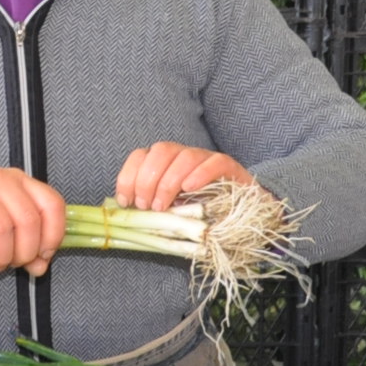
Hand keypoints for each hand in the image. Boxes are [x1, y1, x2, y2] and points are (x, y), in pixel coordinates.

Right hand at [0, 167, 66, 275]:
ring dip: (3, 255)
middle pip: (28, 220)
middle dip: (25, 252)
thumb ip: (29, 246)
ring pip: (2, 227)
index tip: (42, 256)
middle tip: (13, 264)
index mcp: (21, 181)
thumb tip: (40, 267)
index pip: (52, 204)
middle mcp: (1, 177)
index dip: (53, 235)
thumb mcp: (7, 231)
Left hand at [115, 142, 253, 211]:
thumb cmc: (198, 212)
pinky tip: (190, 189)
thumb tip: (126, 212)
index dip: (129, 176)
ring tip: (163, 206)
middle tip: (146, 207)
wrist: (239, 214)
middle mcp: (183, 155)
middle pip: (160, 151)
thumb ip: (150, 207)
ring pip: (185, 156)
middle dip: (147, 180)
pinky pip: (213, 162)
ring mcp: (205, 158)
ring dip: (169, 182)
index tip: (126, 201)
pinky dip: (200, 173)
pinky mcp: (228, 166)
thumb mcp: (168, 210)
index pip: (140, 155)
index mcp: (164, 162)